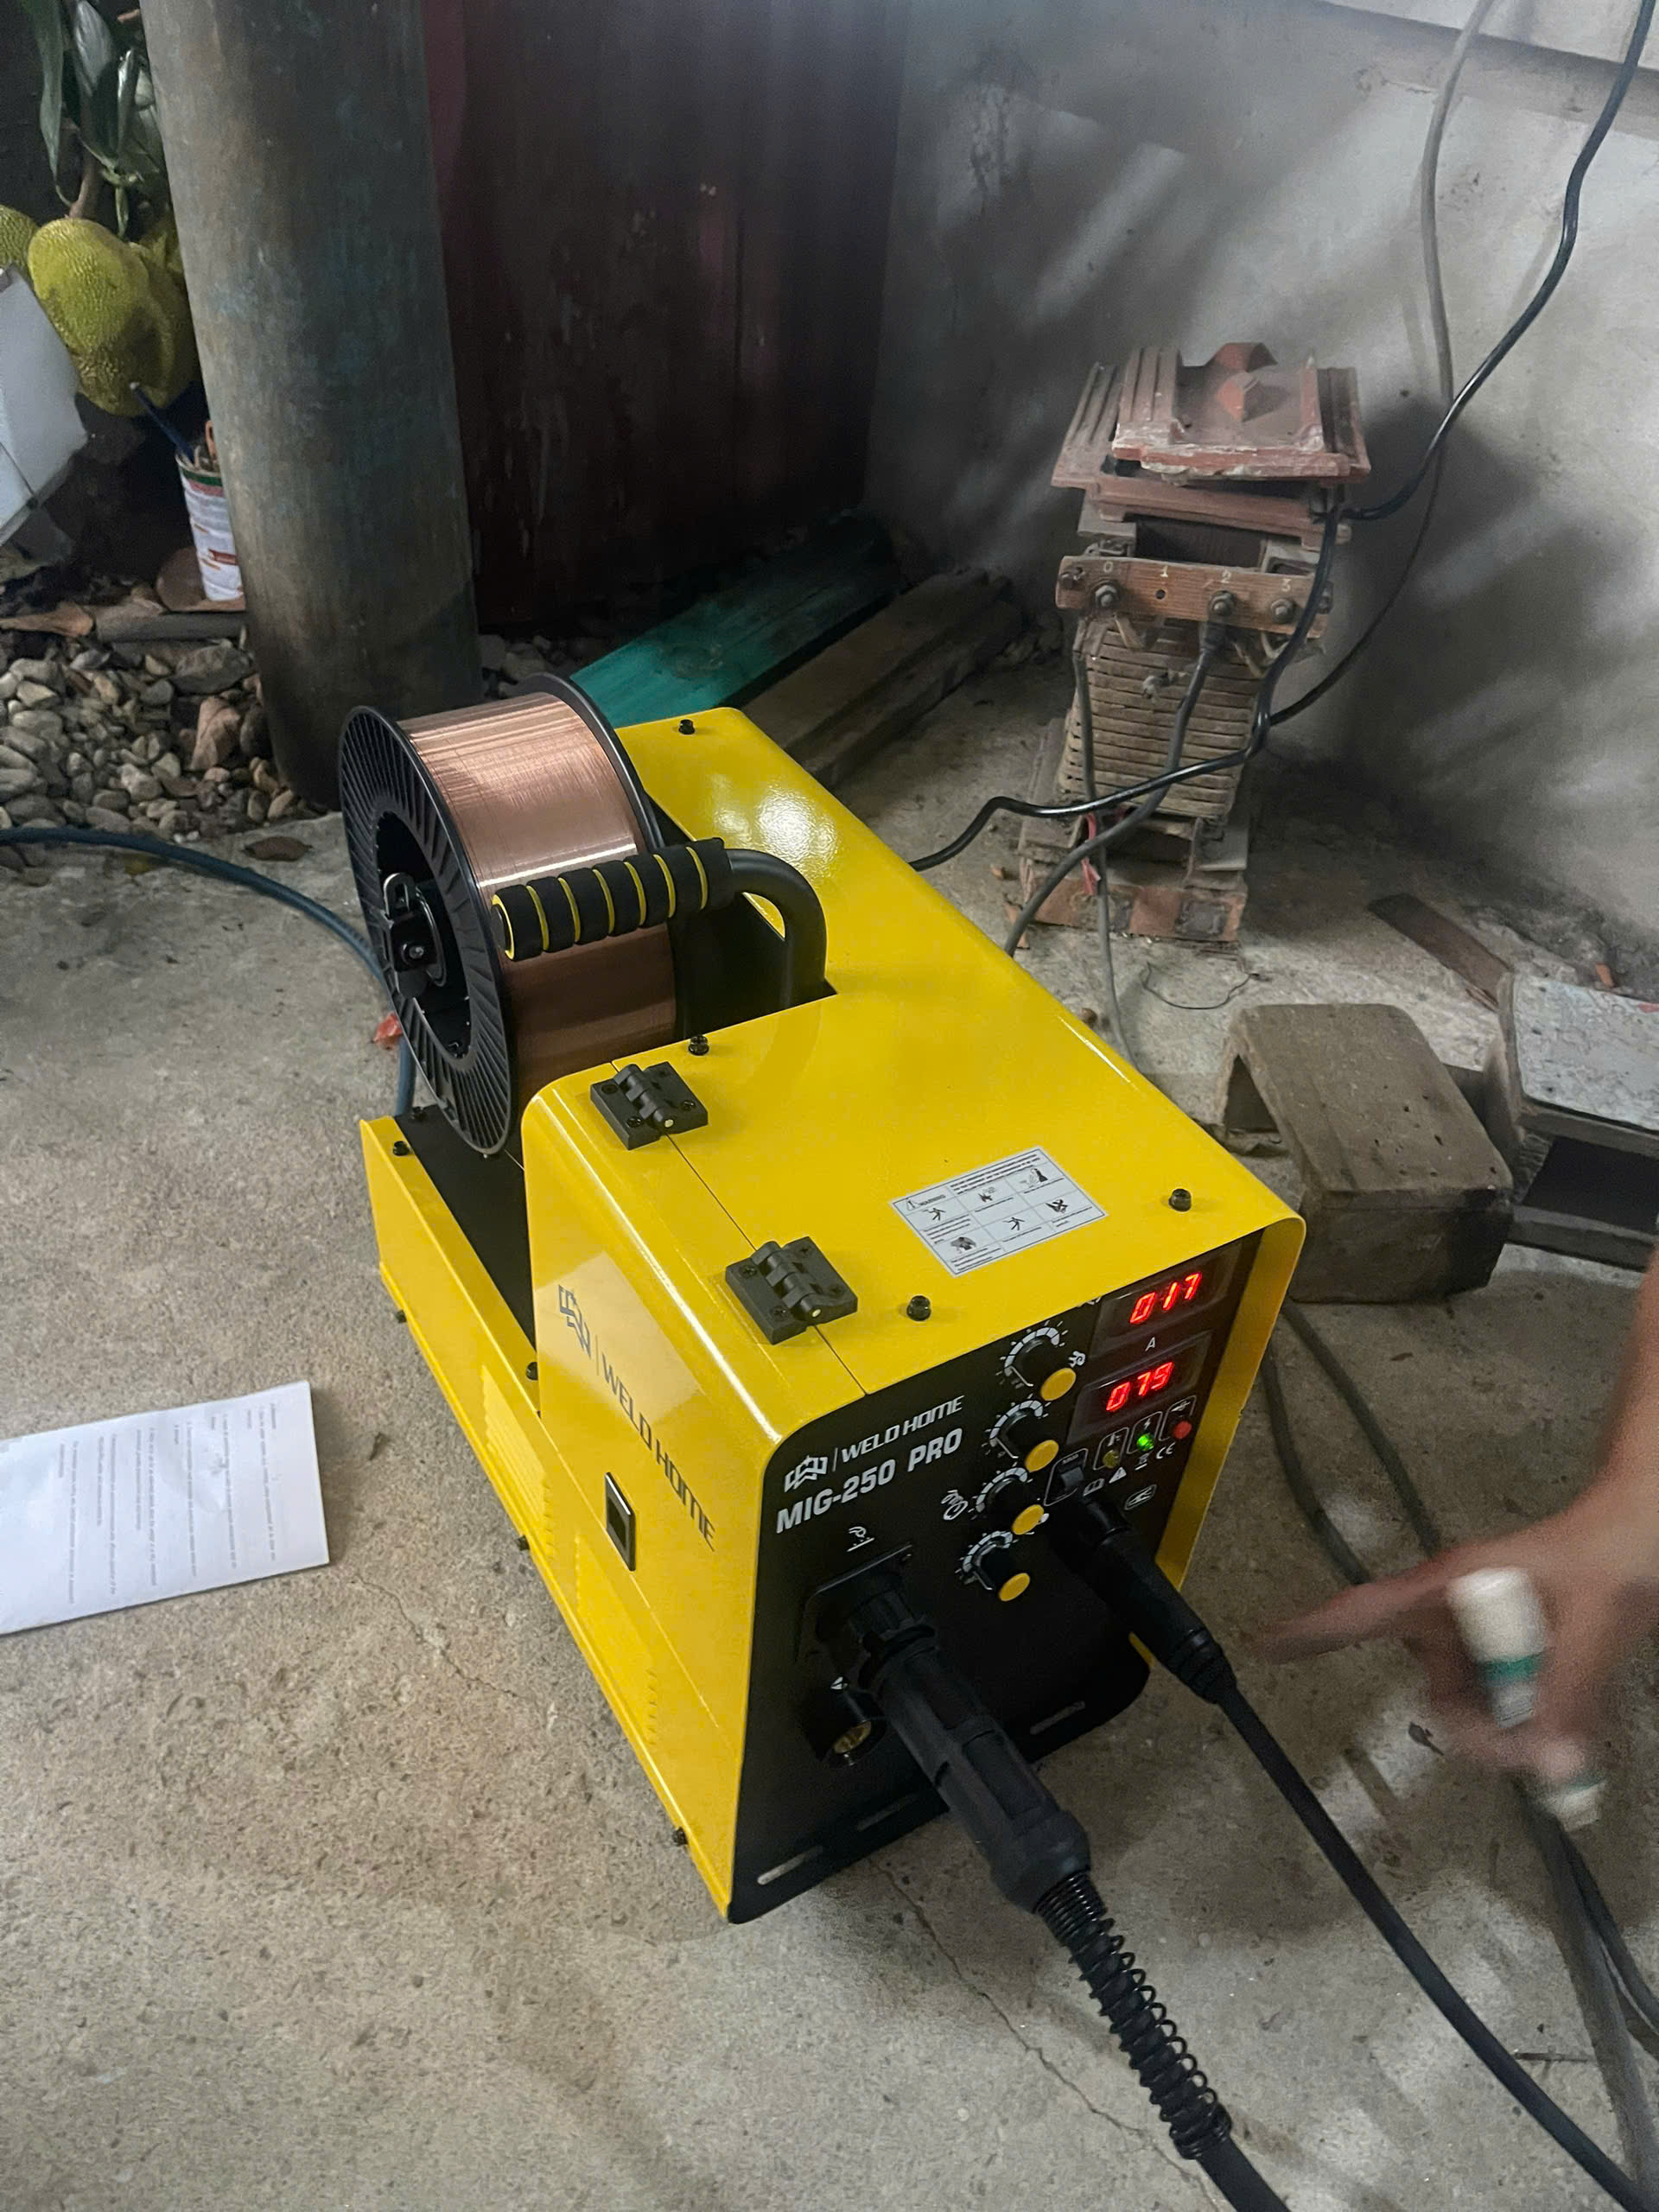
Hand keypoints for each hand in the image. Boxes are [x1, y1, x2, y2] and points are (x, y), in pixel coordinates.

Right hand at [1258, 1482, 1658, 1782]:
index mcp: (1452, 1584)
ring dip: (1510, 1729)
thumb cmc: (1610, 1555)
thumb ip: (1568, 1694)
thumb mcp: (1593, 1625)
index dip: (1312, 1629)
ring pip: (1470, 1704)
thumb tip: (1547, 1764)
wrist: (1643, 1533)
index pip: (1366, 1610)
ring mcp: (1479, 1631)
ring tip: (1567, 1731)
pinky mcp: (1506, 1647)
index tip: (1262, 1646)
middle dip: (1477, 1732)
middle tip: (1538, 1755)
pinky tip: (1565, 1717)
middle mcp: (1454, 1609)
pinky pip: (1500, 1701)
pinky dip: (1528, 1720)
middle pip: (1436, 1691)